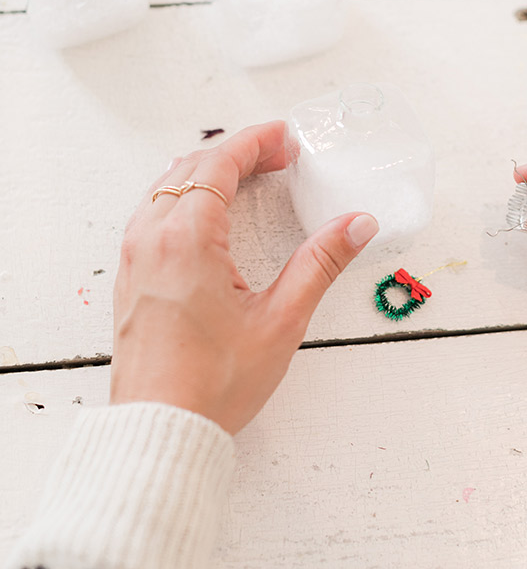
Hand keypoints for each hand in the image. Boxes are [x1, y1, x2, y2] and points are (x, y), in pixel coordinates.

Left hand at [110, 121, 378, 433]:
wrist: (160, 430)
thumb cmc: (213, 383)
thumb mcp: (281, 321)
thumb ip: (320, 264)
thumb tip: (356, 225)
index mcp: (186, 239)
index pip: (220, 163)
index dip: (256, 143)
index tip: (285, 137)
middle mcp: (151, 238)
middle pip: (192, 167)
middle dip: (237, 153)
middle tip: (279, 157)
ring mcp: (133, 256)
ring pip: (167, 186)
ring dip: (208, 171)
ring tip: (249, 178)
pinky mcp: (129, 276)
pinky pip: (152, 212)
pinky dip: (184, 195)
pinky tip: (209, 213)